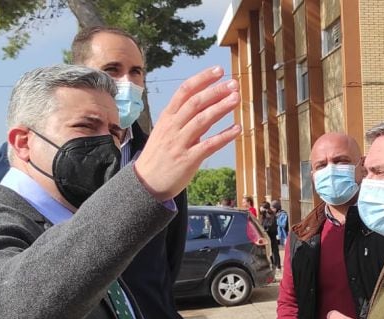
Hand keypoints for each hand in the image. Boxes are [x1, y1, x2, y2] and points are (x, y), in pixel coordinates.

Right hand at [134, 67, 240, 200]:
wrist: (145, 183)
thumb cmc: (159, 156)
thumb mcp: (165, 131)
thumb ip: (183, 117)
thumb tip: (206, 102)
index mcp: (167, 118)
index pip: (184, 91)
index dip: (202, 79)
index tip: (218, 71)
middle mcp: (173, 128)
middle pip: (195, 103)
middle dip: (216, 91)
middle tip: (234, 83)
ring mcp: (179, 144)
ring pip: (202, 120)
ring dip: (221, 108)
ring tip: (237, 99)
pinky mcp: (187, 160)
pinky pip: (208, 145)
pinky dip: (224, 136)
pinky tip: (237, 129)